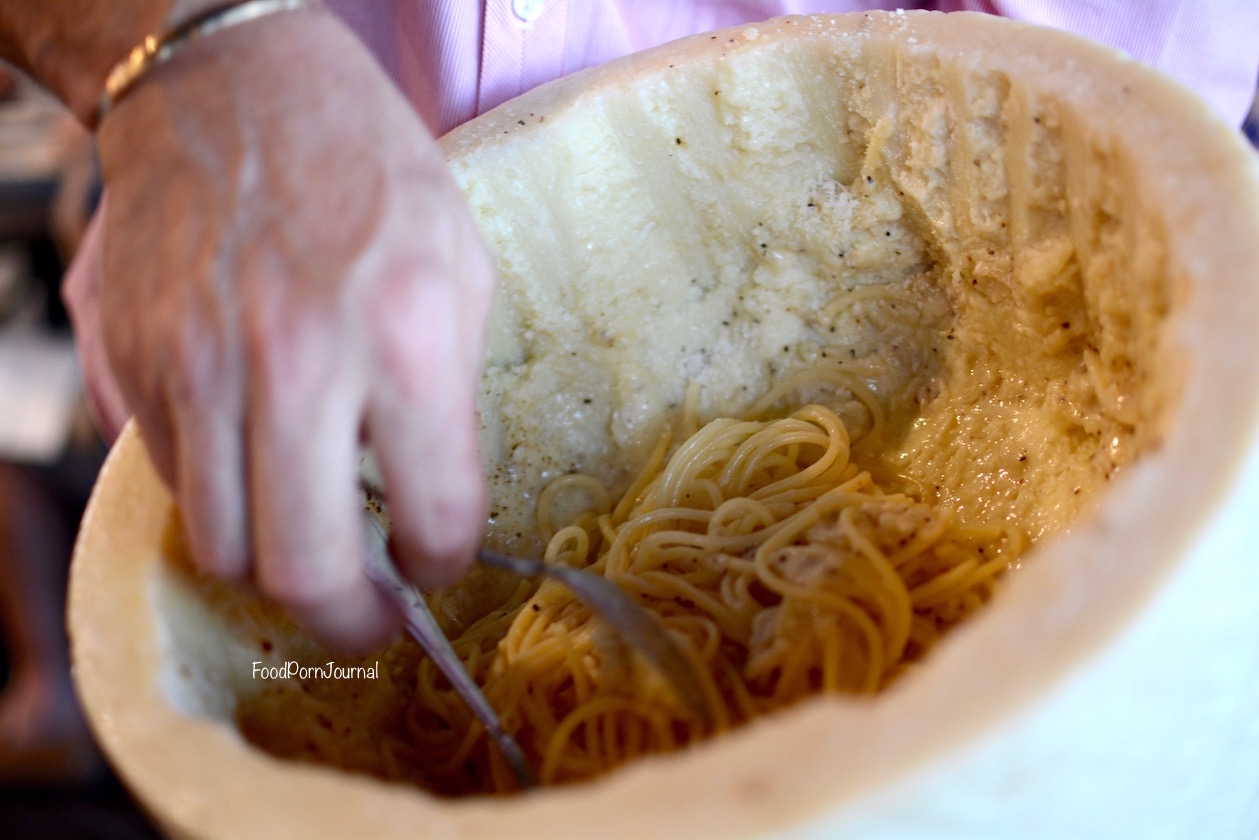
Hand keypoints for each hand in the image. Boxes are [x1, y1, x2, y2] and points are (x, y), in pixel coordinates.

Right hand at [95, 8, 493, 648]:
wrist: (233, 85)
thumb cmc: (368, 173)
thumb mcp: (461, 270)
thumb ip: (451, 399)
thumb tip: (428, 504)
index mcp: (405, 338)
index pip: (432, 519)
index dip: (442, 566)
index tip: (436, 563)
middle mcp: (295, 362)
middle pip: (303, 570)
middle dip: (348, 621)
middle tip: (370, 615)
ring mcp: (197, 364)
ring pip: (220, 545)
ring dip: (271, 566)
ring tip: (308, 539)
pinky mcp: (131, 360)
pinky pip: (170, 481)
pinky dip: (218, 497)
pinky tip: (254, 461)